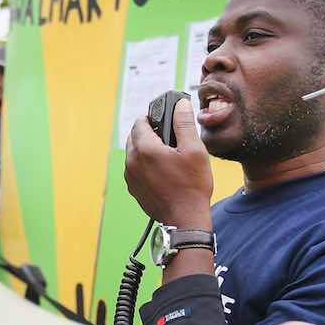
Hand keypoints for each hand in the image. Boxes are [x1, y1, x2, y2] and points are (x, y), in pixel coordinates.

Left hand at [124, 97, 212, 229]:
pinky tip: (161, 170)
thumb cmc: (192, 186)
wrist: (185, 220)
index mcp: (145, 148)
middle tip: (169, 137)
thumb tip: (180, 104)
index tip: (166, 119)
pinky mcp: (133, 188)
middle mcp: (132, 161)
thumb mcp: (194, 150)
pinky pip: (134, 168)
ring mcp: (130, 176)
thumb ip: (184, 124)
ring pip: (133, 152)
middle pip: (134, 136)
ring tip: (166, 154)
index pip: (140, 121)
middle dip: (149, 132)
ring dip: (145, 148)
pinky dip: (144, 164)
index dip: (153, 117)